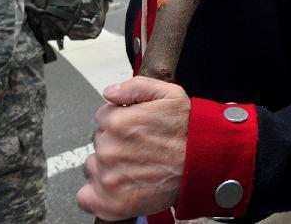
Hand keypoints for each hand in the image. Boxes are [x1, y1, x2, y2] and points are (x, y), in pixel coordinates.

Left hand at [78, 76, 190, 220]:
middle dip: (114, 142)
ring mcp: (109, 178)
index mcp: (119, 123)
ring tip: (133, 166)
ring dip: (107, 166)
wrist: (203, 164)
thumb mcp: (169, 94)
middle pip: (98, 142)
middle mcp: (110, 150)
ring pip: (93, 167)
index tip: (134, 128)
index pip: (103, 117)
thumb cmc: (189, 133)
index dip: (120, 120)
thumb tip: (111, 91)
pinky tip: (118, 186)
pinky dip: (97, 194)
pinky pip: (86, 197)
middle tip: (138, 147)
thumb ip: (136, 86)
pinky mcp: (111, 203)